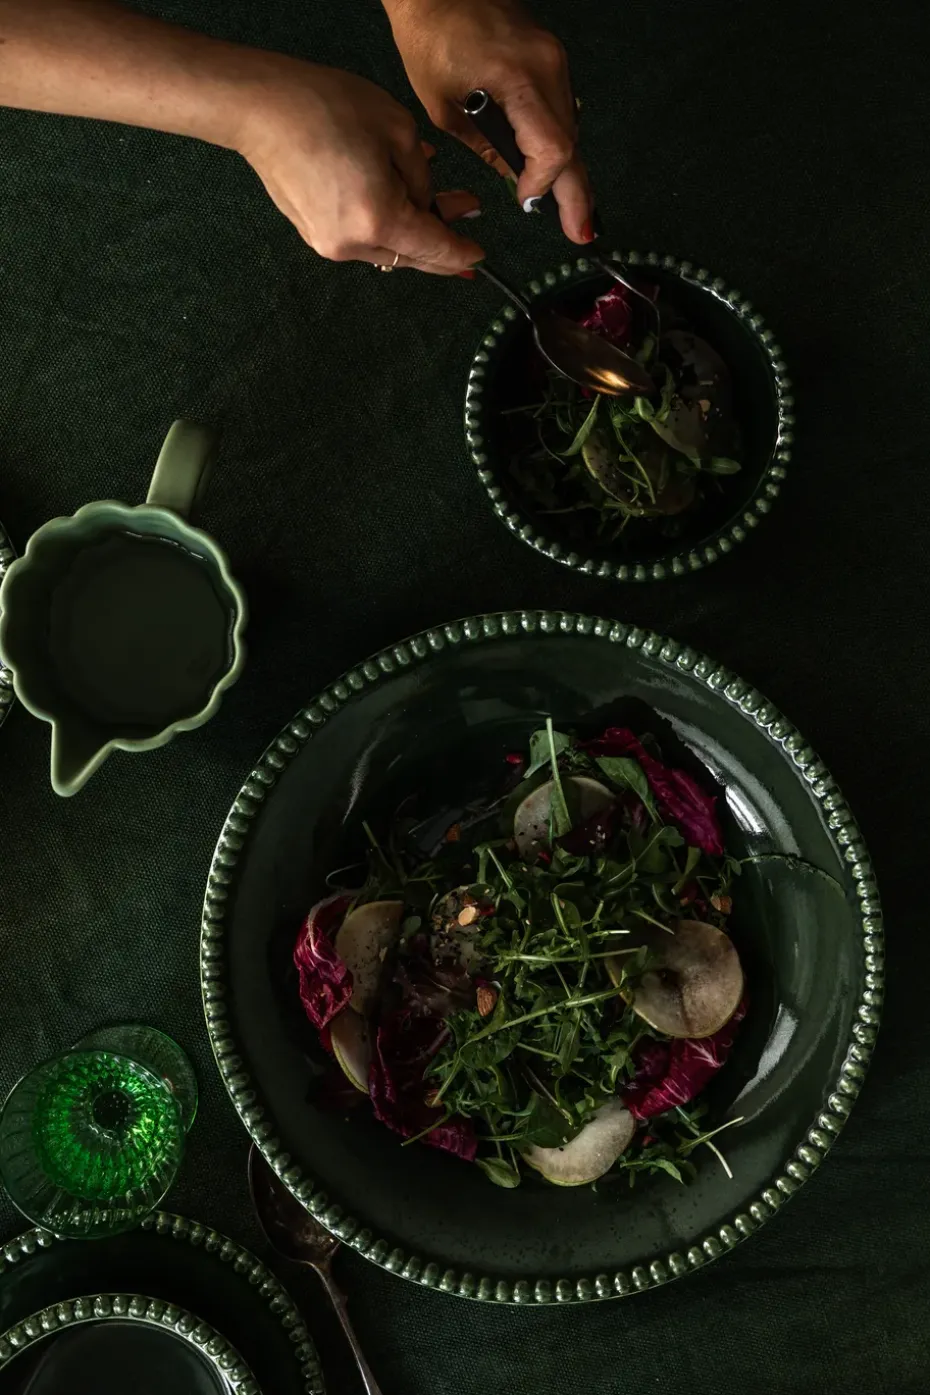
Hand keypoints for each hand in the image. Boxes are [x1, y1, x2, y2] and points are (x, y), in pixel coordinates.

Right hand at [232, 56, 482, 272]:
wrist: (261, 109)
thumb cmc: (328, 107)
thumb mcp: (398, 131)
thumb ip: (424, 178)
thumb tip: (428, 204)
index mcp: (380, 219)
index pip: (434, 249)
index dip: (460, 254)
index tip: (478, 257)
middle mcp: (354, 244)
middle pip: (412, 257)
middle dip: (441, 242)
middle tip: (465, 215)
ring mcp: (330, 246)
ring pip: (387, 250)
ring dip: (411, 232)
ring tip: (430, 199)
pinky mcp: (314, 237)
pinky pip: (362, 240)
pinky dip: (384, 226)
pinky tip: (392, 199)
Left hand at [384, 0, 590, 242]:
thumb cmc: (429, 41)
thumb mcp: (445, 109)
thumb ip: (485, 147)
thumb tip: (516, 179)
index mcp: (518, 79)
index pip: (552, 148)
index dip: (542, 184)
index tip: (524, 203)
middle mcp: (547, 66)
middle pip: (572, 143)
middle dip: (576, 193)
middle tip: (581, 233)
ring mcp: (554, 58)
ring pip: (571, 128)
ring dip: (568, 169)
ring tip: (571, 208)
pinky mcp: (552, 56)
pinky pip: (562, 108)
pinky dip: (557, 141)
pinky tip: (552, 168)